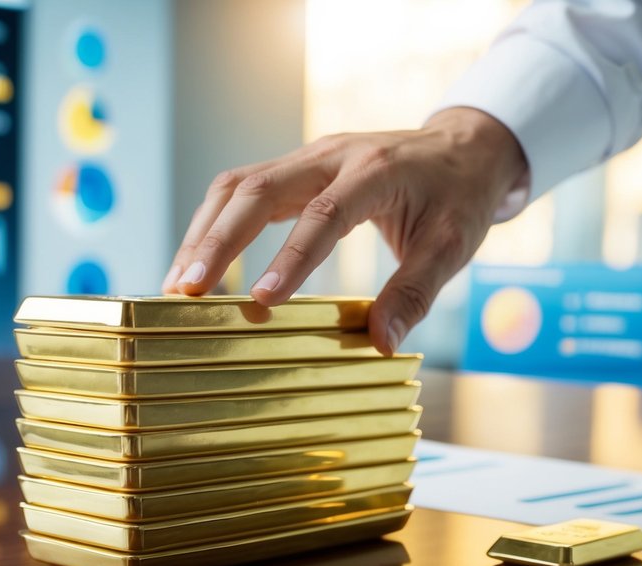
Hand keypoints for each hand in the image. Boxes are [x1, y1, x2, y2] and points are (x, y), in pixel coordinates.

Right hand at [162, 108, 526, 354]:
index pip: (325, 214)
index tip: (260, 302)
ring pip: (236, 184)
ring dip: (203, 232)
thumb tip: (381, 343)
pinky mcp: (293, 169)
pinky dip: (212, 224)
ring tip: (178, 282)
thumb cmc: (458, 198)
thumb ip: (416, 293)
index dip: (289, 258)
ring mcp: (307, 158)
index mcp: (376, 172)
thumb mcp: (452, 246)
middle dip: (217, 239)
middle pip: (257, 188)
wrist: (462, 146)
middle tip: (187, 289)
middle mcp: (331, 156)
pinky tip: (198, 262)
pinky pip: (240, 190)